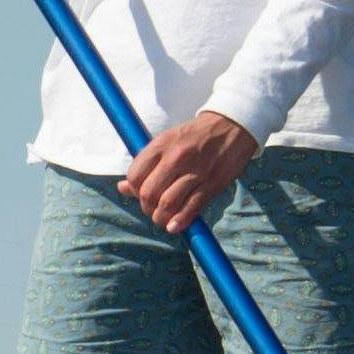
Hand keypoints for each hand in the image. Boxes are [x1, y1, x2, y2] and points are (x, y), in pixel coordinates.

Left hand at [116, 112, 257, 234]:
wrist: (231, 126)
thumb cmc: (194, 136)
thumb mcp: (166, 141)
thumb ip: (145, 164)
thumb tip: (121, 188)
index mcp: (161, 145)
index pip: (135, 176)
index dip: (133, 190)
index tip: (140, 194)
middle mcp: (176, 158)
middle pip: (149, 193)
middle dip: (146, 208)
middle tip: (152, 209)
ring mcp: (195, 171)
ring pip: (168, 203)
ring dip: (161, 217)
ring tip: (162, 219)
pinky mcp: (212, 183)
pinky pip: (191, 207)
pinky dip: (180, 221)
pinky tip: (174, 227)